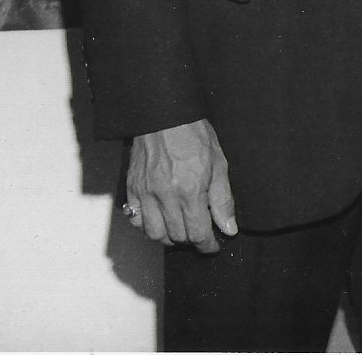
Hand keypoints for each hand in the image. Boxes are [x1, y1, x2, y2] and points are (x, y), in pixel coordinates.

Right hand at [126, 118, 236, 251]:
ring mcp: (145, 193)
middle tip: (201, 234)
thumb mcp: (219, 163)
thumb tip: (229, 228)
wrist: (165, 116)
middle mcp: (165, 196)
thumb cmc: (194, 135)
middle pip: (176, 236)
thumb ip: (223, 200)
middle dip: (191, 240)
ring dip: (169, 238)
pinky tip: (160, 220)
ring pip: (154, 234)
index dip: (207, 245)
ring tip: (182, 230)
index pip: (198, 232)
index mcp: (190, 190)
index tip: (213, 245)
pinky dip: (147, 227)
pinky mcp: (132, 188)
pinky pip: (135, 220)